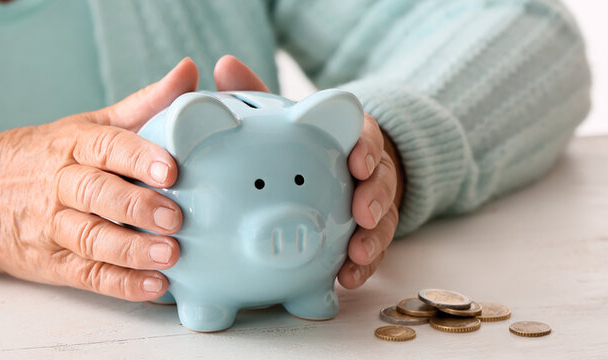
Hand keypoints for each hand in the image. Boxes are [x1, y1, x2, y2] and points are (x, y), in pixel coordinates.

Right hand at [0, 58, 200, 300]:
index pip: (105, 146)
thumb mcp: (90, 124)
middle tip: (175, 217)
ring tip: (170, 255)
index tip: (171, 169)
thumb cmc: (48, 156)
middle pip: (96, 193)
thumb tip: (188, 71)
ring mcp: (53, 226)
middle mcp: (60, 185)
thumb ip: (144, 104)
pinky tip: (153, 287)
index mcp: (72, 145)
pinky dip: (120, 284)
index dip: (138, 157)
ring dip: (131, 251)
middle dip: (136, 206)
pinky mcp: (52, 263)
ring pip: (91, 238)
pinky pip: (87, 275)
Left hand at [213, 55, 404, 288]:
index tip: (358, 162)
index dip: (366, 149)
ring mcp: (373, 207)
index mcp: (354, 139)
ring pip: (384, 221)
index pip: (368, 138)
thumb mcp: (284, 118)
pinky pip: (369, 253)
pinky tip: (345, 279)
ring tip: (355, 257)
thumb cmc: (304, 143)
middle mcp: (370, 172)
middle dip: (376, 197)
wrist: (336, 172)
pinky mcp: (367, 237)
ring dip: (372, 240)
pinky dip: (361, 266)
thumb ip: (257, 94)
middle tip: (361, 214)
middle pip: (383, 182)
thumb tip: (224, 66)